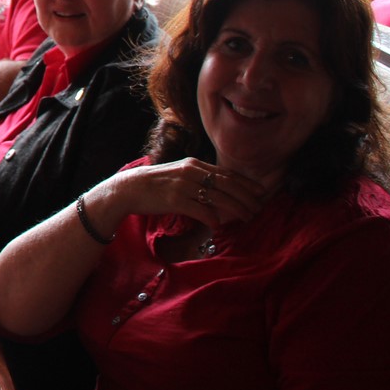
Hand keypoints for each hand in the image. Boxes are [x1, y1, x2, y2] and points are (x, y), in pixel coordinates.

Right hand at [99, 157, 268, 231]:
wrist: (129, 188)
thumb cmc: (155, 184)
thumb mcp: (178, 173)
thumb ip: (197, 177)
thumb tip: (217, 189)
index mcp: (194, 164)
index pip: (226, 173)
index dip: (246, 183)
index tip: (260, 192)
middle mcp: (191, 172)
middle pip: (227, 185)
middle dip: (246, 198)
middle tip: (258, 208)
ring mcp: (183, 186)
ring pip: (218, 198)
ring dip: (236, 209)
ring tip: (246, 218)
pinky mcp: (175, 200)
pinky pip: (201, 211)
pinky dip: (213, 219)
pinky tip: (219, 225)